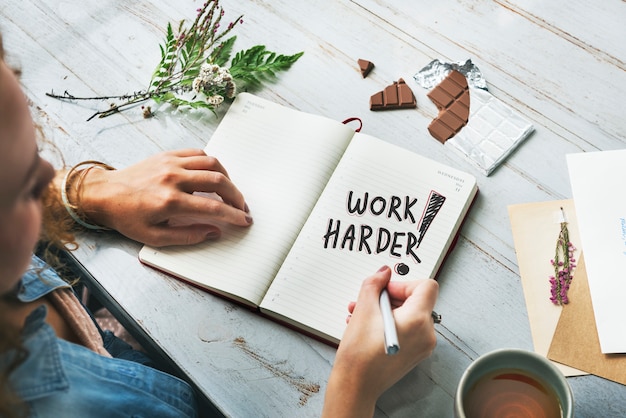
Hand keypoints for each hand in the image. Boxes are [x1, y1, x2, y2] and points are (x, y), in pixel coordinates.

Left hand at [78, 149, 251, 245]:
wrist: (103, 193)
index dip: (233, 215)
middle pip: (218, 181)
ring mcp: (171, 163)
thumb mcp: (154, 237)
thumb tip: (213, 232)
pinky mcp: (168, 155)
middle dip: (236, 196)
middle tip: (241, 207)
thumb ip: (187, 236)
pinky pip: (198, 154)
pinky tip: (213, 175)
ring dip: (227, 177)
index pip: (212, 207)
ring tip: (230, 191)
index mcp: (169, 201)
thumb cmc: (126, 216)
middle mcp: (173, 179)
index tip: (244, 220)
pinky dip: (211, 163)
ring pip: (211, 163)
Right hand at [322, 265, 438, 417]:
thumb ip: (374, 284)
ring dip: (385, 310)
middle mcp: (426, 334)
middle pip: (416, 301)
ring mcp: (422, 346)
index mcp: (418, 320)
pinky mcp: (414, 354)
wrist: (355, 386)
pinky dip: (390, 323)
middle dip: (390, 297)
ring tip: (361, 314)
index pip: (426, 286)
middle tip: (369, 301)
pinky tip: (367, 326)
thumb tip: (383, 272)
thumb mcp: (364, 310)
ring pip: (409, 315)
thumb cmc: (360, 355)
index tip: (386, 289)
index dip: (404, 283)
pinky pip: (407, 329)